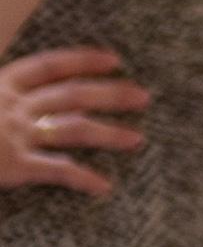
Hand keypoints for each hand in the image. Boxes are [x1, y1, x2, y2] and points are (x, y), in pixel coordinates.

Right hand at [0, 48, 144, 197]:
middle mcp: (12, 107)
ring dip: (109, 133)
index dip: (83, 60)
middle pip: (73, 95)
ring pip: (74, 129)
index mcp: (1, 86)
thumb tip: (54, 101)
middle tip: (143, 97)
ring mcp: (14, 136)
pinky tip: (103, 186)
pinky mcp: (13, 166)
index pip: (50, 66)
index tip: (114, 60)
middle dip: (111, 95)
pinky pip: (58, 170)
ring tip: (136, 140)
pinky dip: (82, 178)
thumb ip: (12, 100)